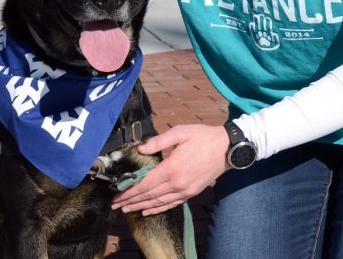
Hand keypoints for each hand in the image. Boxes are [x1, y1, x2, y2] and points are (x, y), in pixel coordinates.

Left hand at [110, 124, 230, 215]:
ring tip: (127, 210)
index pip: (145, 184)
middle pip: (149, 196)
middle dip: (130, 202)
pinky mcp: (191, 193)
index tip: (116, 196)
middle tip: (115, 206)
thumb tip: (140, 148)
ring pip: (158, 203)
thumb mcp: (180, 132)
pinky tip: (147, 211)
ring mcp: (185, 190)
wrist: (226, 148)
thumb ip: (158, 141)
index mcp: (171, 168)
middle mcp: (177, 183)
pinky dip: (157, 209)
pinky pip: (171, 204)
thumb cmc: (202, 137)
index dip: (129, 192)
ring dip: (141, 207)